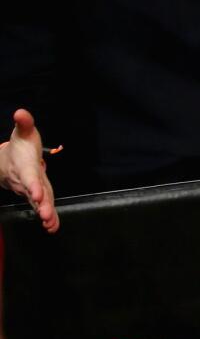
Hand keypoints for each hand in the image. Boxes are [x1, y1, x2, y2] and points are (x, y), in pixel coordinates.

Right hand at [0, 109, 58, 232]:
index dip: (33, 185)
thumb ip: (24, 123)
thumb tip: (20, 112)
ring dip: (45, 213)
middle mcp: (26, 180)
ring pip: (38, 202)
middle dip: (40, 204)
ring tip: (50, 224)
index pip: (29, 176)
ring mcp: (32, 189)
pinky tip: (53, 227)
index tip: (38, 194)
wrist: (8, 161)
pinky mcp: (38, 194)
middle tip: (45, 215)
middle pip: (33, 194)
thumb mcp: (23, 131)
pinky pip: (43, 206)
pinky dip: (48, 216)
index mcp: (24, 166)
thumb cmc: (20, 144)